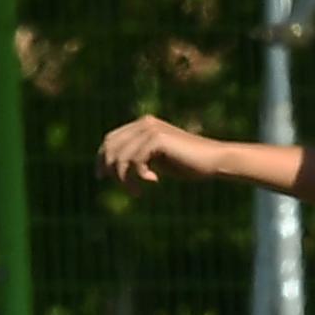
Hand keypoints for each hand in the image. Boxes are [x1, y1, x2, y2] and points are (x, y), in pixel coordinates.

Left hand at [98, 116, 226, 184]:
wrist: (213, 160)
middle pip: (111, 146)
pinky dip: (139, 176)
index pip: (111, 139)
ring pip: (121, 157)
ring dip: (125, 179)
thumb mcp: (157, 161)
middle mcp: (145, 123)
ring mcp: (151, 129)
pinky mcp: (158, 139)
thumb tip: (112, 168)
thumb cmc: (188, 164)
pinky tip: (154, 181)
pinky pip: (135, 161)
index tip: (101, 177)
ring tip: (136, 191)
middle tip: (121, 186)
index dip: (101, 158)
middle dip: (109, 168)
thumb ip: (138, 159)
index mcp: (143, 124)